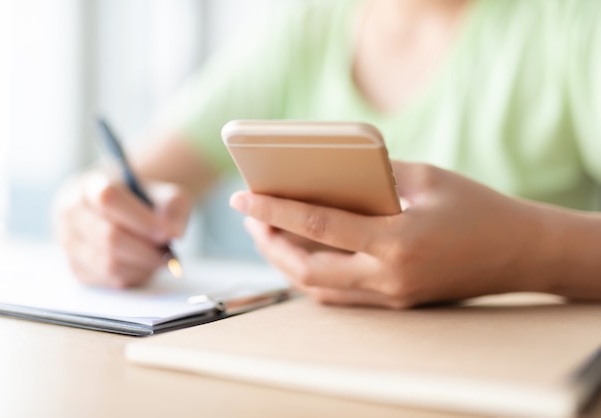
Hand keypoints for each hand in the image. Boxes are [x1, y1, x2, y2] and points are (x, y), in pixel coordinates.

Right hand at [53, 169, 190, 287]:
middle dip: (145, 250)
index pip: (108, 198)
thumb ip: (175, 208)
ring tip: (159, 260)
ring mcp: (69, 242)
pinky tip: (144, 266)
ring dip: (140, 266)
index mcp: (92, 185)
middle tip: (168, 256)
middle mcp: (72, 212)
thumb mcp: (166, 194)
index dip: (140, 219)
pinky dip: (133, 277)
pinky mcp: (76, 267)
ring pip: (107, 263)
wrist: (125, 211)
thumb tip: (173, 234)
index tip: (167, 233)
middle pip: (108, 237)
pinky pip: (107, 280)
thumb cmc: (146, 202)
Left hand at [229, 161, 546, 308]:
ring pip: (319, 290)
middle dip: (270, 244)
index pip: (319, 227)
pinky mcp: (394, 303)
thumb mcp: (426, 178)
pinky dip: (311, 277)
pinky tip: (301, 254)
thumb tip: (329, 174)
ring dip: (286, 264)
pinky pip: (339, 296)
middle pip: (307, 270)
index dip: (276, 211)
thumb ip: (375, 176)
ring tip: (268, 235)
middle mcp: (389, 278)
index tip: (244, 197)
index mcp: (398, 242)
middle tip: (250, 218)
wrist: (520, 252)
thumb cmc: (476, 207)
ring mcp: (391, 297)